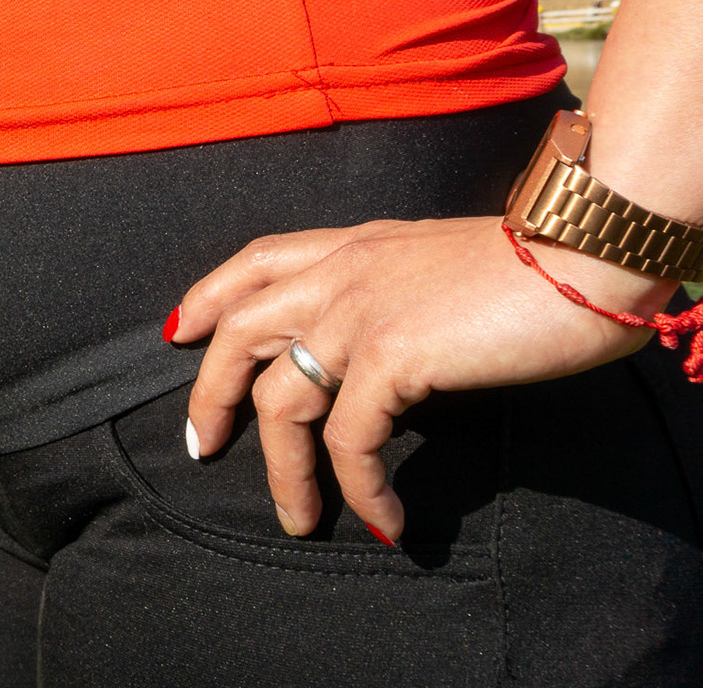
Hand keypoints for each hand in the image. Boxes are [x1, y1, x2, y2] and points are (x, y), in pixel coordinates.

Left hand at [170, 216, 674, 541]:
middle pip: (240, 332)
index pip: (255, 261)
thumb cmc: (538, 264)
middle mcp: (342, 270)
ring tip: (299, 519)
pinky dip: (361, 490)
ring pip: (282, 400)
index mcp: (355, 243)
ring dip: (284, 472)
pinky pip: (350, 440)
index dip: (209, 297)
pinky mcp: (392, 354)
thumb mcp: (441, 267)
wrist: (587, 251)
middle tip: (203, 447)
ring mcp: (359, 311)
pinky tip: (387, 523)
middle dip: (209, 394)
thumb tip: (388, 355)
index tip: (179, 332)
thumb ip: (398, 295)